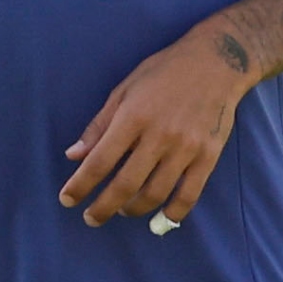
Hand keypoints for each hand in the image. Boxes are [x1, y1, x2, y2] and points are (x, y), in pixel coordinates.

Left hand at [58, 26, 253, 228]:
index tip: (67, 200)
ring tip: (122, 210)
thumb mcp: (124, 90)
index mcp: (133, 116)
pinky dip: (173, 213)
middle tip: (91, 218)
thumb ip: (99, 125)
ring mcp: (186, 148)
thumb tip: (73, 156)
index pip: (100, 160)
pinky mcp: (208, 156)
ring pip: (155, 194)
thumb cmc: (163, 72)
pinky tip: (159, 219)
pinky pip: (189, 195)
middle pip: (125, 185)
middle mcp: (159, 135)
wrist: (216, 62)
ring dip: (134, 209)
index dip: (80, 184)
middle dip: (103, 207)